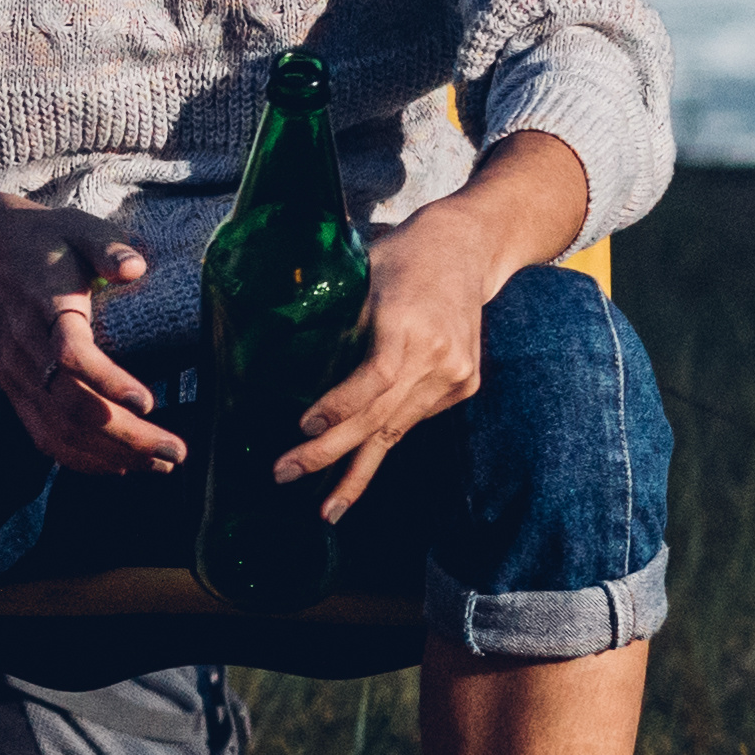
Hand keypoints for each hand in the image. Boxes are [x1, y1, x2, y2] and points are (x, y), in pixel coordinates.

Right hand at [0, 186, 182, 476]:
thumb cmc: (46, 239)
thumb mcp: (79, 226)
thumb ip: (108, 247)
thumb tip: (134, 267)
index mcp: (44, 308)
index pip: (71, 355)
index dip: (108, 382)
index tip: (148, 402)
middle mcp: (26, 349)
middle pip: (71, 406)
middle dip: (125, 436)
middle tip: (175, 452)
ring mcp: (17, 375)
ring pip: (59, 430)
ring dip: (110, 455)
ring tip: (159, 465)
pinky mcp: (15, 390)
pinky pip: (45, 436)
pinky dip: (82, 459)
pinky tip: (120, 466)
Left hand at [275, 207, 511, 523]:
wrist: (469, 248)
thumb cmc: (404, 254)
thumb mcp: (363, 273)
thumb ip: (336, 320)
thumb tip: (285, 361)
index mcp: (410, 327)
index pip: (373, 381)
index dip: (337, 409)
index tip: (303, 427)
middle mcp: (439, 357)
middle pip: (380, 418)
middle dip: (331, 454)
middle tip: (286, 475)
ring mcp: (455, 375)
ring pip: (397, 431)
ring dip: (358, 469)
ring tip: (327, 507)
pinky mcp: (464, 384)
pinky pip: (412, 420)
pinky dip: (382, 442)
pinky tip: (355, 469)